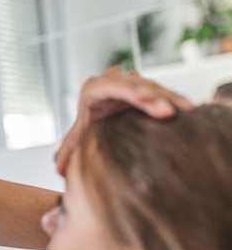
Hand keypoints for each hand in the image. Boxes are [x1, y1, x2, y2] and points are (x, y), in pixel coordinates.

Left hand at [54, 66, 193, 175]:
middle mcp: (114, 81)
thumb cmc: (89, 128)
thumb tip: (57, 169)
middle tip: (169, 112)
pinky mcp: (149, 88)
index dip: (127, 92)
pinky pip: (164, 92)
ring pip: (153, 87)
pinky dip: (175, 100)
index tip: (143, 100)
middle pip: (134, 85)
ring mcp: (133, 83)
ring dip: (169, 99)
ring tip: (187, 111)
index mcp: (93, 90)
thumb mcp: (78, 138)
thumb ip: (69, 150)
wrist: (102, 119)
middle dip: (152, 97)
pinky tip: (191, 110)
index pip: (108, 86)